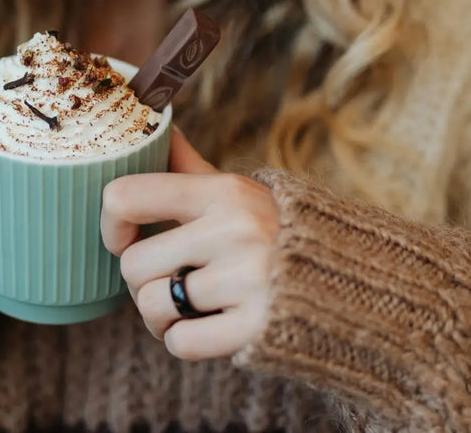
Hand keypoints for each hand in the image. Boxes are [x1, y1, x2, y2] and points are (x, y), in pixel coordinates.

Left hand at [100, 129, 279, 360]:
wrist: (360, 284)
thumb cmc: (280, 235)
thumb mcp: (241, 193)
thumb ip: (191, 168)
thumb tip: (158, 128)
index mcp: (223, 192)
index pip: (126, 196)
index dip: (111, 225)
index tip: (124, 239)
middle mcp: (234, 230)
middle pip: (133, 265)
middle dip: (143, 282)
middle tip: (172, 282)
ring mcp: (247, 280)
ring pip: (152, 306)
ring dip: (160, 318)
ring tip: (188, 309)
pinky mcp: (257, 327)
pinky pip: (180, 343)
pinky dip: (184, 342)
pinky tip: (208, 329)